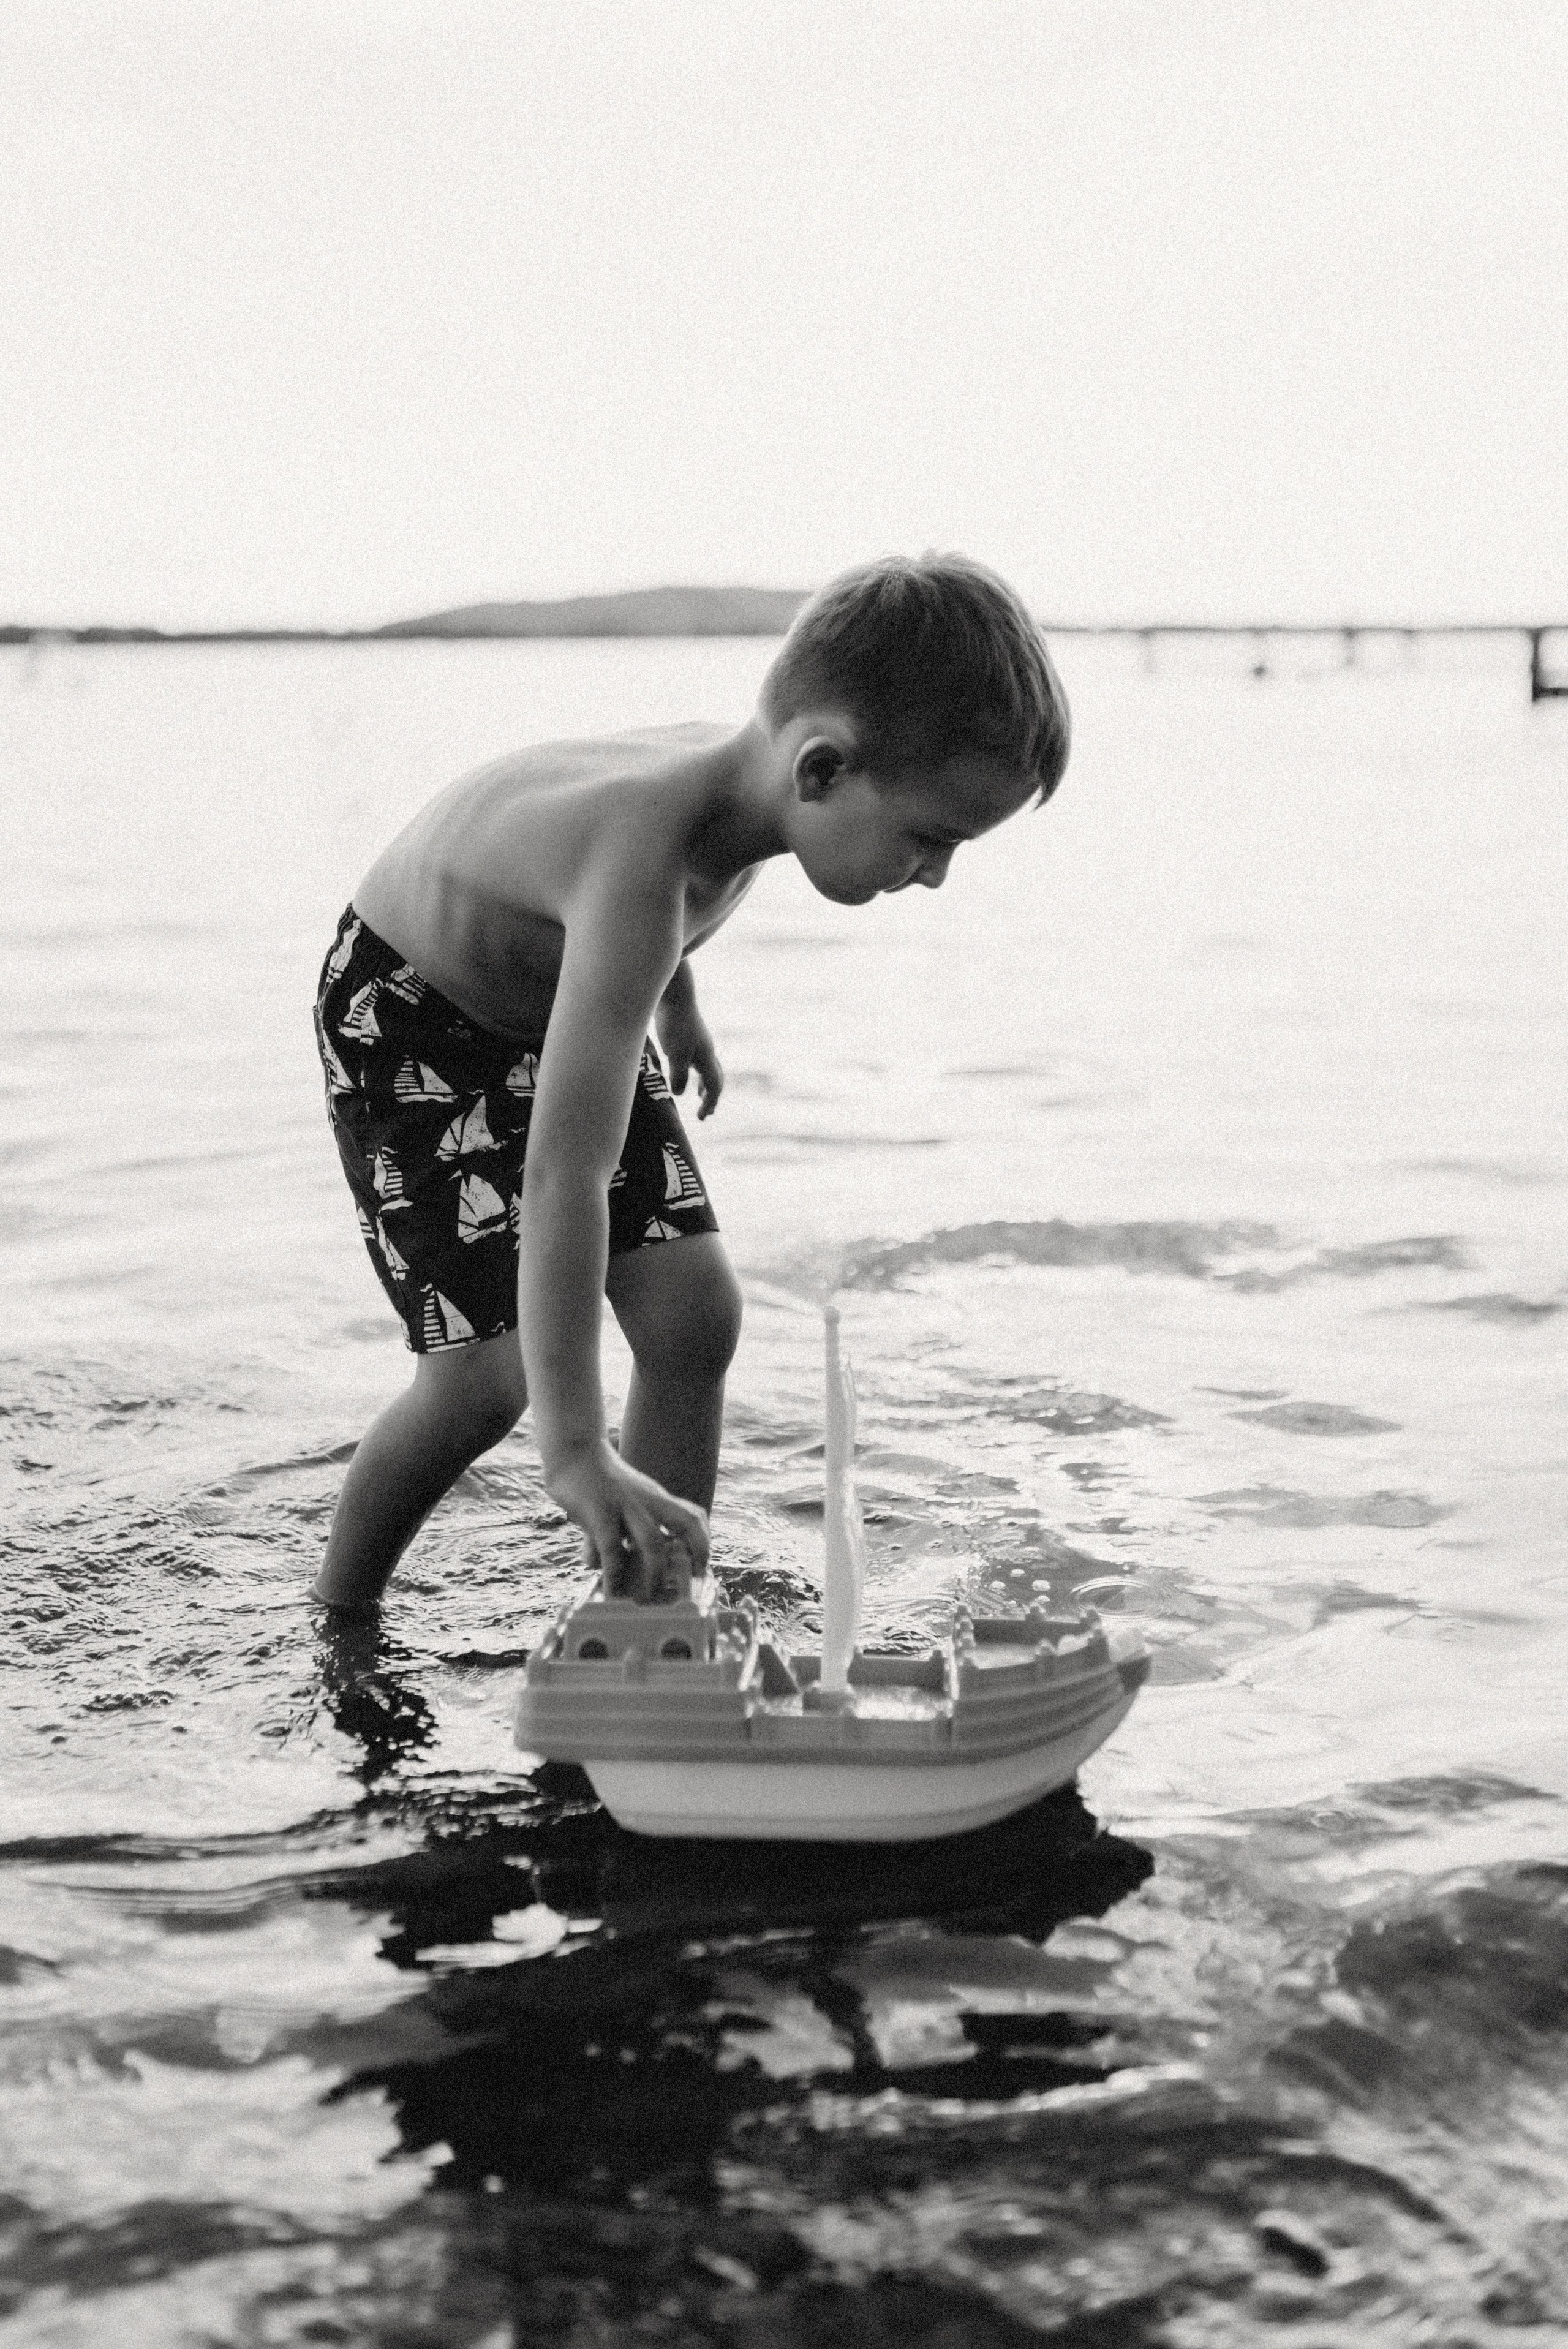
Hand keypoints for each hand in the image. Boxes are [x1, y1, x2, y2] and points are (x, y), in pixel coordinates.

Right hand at [546, 1440, 710, 1587]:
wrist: (572, 1452)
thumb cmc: (596, 1484)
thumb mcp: (619, 1503)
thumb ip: (617, 1531)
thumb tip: (603, 1564)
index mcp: (655, 1497)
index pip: (693, 1515)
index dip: (703, 1542)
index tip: (700, 1568)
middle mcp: (646, 1499)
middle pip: (686, 1521)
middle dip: (694, 1554)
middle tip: (686, 1584)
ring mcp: (623, 1505)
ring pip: (652, 1540)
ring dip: (655, 1572)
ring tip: (649, 1596)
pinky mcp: (598, 1511)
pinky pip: (610, 1548)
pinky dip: (613, 1574)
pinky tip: (610, 1592)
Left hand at [655, 994, 723, 1118]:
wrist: (674, 994)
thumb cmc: (675, 1023)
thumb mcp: (675, 1052)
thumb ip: (678, 1075)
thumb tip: (680, 1093)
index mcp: (706, 1056)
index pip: (715, 1086)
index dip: (710, 1103)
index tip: (703, 1118)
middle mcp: (706, 1050)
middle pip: (716, 1077)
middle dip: (712, 1096)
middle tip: (706, 1112)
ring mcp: (698, 1042)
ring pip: (708, 1067)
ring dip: (705, 1084)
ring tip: (700, 1094)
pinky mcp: (688, 1035)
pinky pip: (697, 1058)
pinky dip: (696, 1070)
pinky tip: (685, 1069)